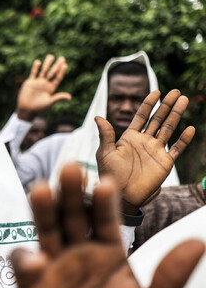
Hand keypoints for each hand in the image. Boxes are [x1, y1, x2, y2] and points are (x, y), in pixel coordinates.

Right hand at [13, 164, 204, 287]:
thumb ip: (169, 278)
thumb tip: (198, 243)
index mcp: (108, 252)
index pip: (105, 219)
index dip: (104, 201)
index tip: (107, 184)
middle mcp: (79, 251)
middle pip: (72, 215)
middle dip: (70, 192)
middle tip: (71, 169)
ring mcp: (52, 265)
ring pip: (45, 229)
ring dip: (43, 209)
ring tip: (42, 189)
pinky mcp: (30, 283)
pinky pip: (23, 264)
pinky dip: (24, 259)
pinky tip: (36, 261)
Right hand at [16, 55, 70, 120]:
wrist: (27, 109)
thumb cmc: (39, 108)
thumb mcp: (50, 102)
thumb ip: (58, 98)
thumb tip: (70, 97)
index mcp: (51, 88)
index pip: (58, 78)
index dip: (61, 72)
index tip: (65, 65)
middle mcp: (45, 84)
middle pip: (52, 73)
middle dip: (57, 65)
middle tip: (62, 58)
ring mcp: (38, 82)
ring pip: (43, 71)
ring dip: (47, 64)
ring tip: (51, 56)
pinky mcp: (30, 82)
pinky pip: (33, 73)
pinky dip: (35, 68)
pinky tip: (38, 62)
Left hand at [95, 89, 193, 212]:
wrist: (121, 195)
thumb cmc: (110, 175)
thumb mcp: (105, 153)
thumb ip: (105, 135)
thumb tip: (98, 117)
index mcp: (129, 137)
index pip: (141, 116)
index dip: (148, 104)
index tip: (156, 91)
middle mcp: (144, 141)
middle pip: (158, 119)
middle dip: (166, 105)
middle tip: (175, 92)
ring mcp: (155, 151)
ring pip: (169, 129)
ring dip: (176, 115)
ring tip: (183, 100)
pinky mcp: (165, 162)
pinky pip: (177, 148)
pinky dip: (184, 139)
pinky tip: (190, 128)